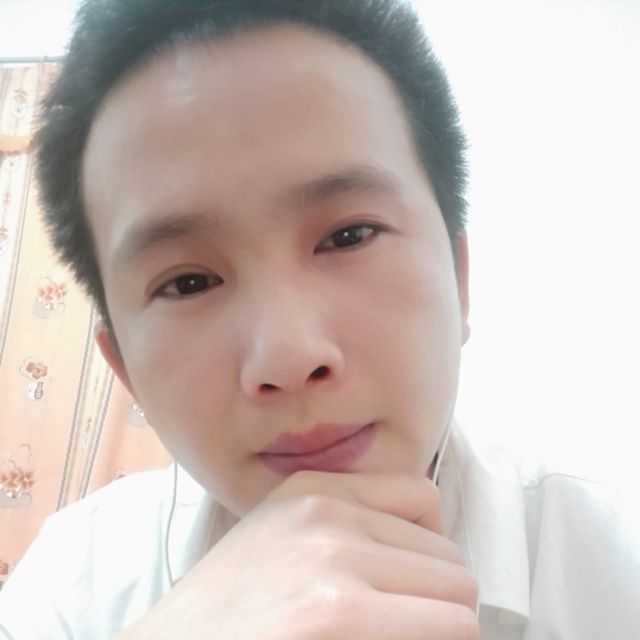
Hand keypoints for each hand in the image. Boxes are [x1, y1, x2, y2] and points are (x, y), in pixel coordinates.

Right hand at [117, 471, 478, 639]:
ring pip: (459, 596)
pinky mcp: (335, 612)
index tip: (405, 588)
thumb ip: (345, 529)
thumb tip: (431, 555)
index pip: (425, 498)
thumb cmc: (226, 617)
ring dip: (440, 627)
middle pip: (447, 555)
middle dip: (436, 600)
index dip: (424, 552)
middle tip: (400, 628)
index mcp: (313, 489)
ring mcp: (331, 558)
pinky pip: (452, 627)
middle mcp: (324, 512)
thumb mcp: (280, 541)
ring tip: (394, 638)